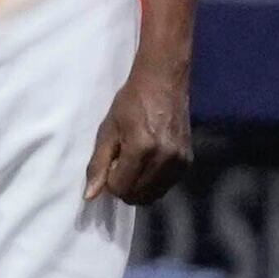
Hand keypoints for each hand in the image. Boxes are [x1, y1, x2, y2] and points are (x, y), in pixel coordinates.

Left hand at [86, 47, 197, 206]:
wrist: (163, 81)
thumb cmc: (131, 102)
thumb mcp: (108, 129)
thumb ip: (98, 164)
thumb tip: (90, 196)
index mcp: (141, 148)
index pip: (121, 188)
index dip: (110, 181)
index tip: (110, 164)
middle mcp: (164, 158)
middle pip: (138, 196)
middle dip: (125, 187)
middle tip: (122, 164)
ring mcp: (179, 161)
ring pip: (153, 195)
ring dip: (140, 186)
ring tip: (136, 162)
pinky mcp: (188, 161)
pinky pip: (166, 186)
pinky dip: (154, 182)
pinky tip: (149, 162)